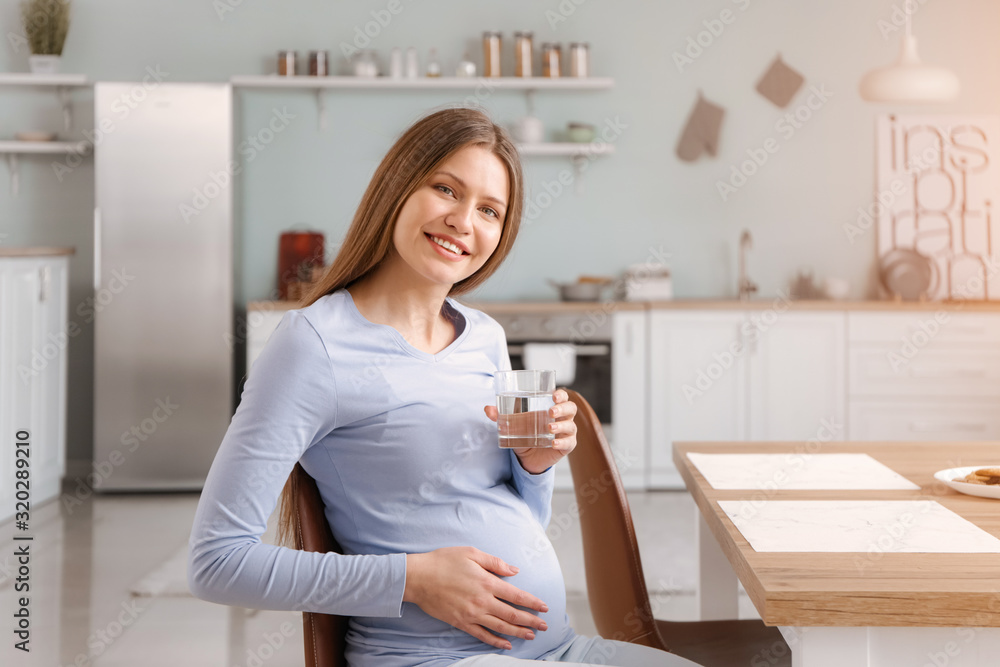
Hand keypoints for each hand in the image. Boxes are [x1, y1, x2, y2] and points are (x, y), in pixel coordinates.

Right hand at [403, 546, 548, 650]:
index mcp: (487, 582)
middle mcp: (482, 601)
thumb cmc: (444, 561)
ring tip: (531, 636)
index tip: (544, 607)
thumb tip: (514, 570)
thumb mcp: (471, 553)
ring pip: (500, 627)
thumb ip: (495, 563)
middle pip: (512, 615)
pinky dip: (496, 641)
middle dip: (531, 621)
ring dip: (518, 633)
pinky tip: (506, 644)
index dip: (532, 603)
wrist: (419, 577)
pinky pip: (482, 635)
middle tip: (544, 626)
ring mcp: (472, 614)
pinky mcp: (461, 622)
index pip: (516, 596)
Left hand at [484, 388, 577, 474]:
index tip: (553, 395)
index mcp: (551, 409)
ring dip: (561, 425)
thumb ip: (501, 416)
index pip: (562, 397)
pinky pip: (569, 443)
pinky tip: (553, 443)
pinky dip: (562, 442)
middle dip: (562, 408)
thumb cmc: (525, 435)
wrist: (527, 457)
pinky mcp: (565, 446)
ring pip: (571, 426)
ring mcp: (565, 433)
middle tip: (550, 411)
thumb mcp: (513, 425)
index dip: (561, 395)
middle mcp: (562, 419)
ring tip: (549, 428)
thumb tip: (487, 409)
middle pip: (571, 408)